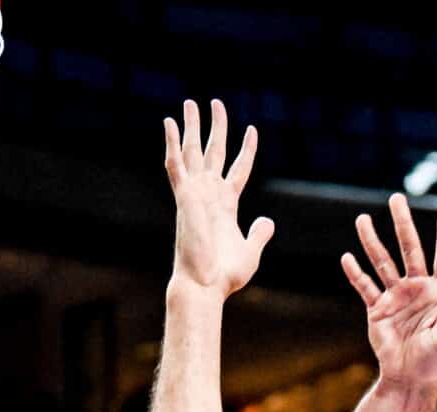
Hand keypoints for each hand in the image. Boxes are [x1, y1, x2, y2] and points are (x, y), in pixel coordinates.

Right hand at [163, 99, 272, 296]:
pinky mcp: (184, 197)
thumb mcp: (251, 251)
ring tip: (191, 102)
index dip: (247, 150)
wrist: (205, 284)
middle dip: (215, 127)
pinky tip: (169, 123)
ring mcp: (196, 194)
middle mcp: (209, 194)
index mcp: (226, 205)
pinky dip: (172, 144)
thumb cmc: (224, 275)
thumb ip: (259, 234)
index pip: (238, 169)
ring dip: (192, 127)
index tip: (252, 130)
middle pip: (213, 152)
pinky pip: (176, 165)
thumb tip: (267, 222)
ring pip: (193, 152)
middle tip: (215, 103)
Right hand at [342, 194, 436, 389]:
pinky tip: (347, 258)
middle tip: (396, 198)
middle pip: (409, 248)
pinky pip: (365, 287)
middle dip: (402, 223)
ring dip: (372, 241)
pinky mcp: (377, 309)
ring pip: (382, 262)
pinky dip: (355, 273)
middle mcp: (416, 287)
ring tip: (362, 219)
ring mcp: (395, 296)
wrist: (408, 377)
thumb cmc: (434, 359)